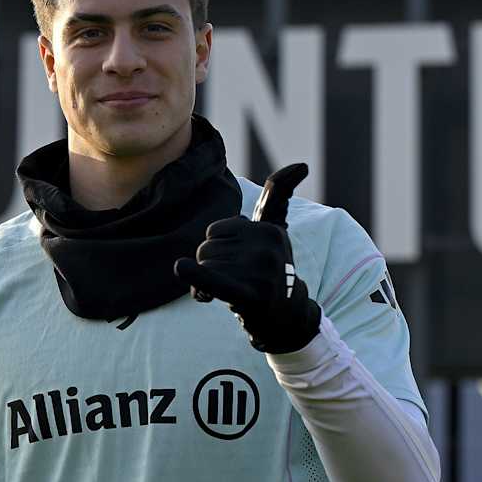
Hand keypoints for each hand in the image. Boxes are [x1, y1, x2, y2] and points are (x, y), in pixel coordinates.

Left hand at [173, 163, 321, 353]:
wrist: (285, 316)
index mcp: (269, 230)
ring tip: (227, 293)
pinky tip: (181, 268)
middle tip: (229, 282)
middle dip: (209, 267)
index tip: (236, 262)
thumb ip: (279, 196)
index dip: (217, 249)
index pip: (216, 231)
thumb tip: (300, 164)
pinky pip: (214, 279)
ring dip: (204, 285)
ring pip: (205, 266)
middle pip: (207, 248)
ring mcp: (261, 271)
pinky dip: (195, 275)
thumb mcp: (276, 228)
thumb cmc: (271, 267)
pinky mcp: (252, 294)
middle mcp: (267, 247)